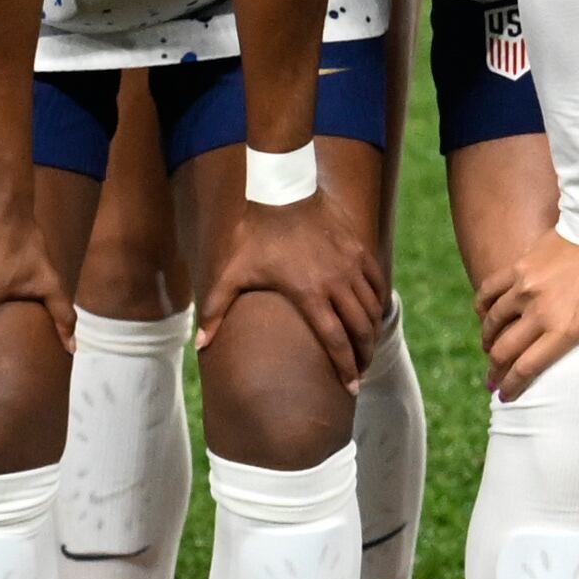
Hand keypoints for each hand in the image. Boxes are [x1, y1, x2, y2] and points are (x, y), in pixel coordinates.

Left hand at [200, 181, 384, 387]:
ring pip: (372, 308)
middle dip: (363, 355)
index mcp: (309, 293)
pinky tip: (373, 314)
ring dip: (372, 332)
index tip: (350, 388)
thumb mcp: (232, 273)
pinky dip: (379, 303)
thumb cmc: (255, 235)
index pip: (335, 340)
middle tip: (361, 372)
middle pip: (360, 329)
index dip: (345, 367)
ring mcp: (351, 264)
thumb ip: (215, 311)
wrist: (283, 191)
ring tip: (367, 348)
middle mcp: (336, 282)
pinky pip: (377, 284)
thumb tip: (199, 346)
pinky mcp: (358, 250)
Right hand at [480, 226, 578, 400]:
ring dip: (488, 343)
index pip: (527, 368)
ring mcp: (524, 289)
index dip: (513, 387)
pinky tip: (484, 316)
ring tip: (490, 352)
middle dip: (495, 372)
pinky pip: (488, 292)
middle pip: (503, 351)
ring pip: (492, 324)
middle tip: (494, 382)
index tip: (507, 398)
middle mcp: (539, 313)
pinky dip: (482, 308)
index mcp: (566, 330)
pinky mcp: (518, 269)